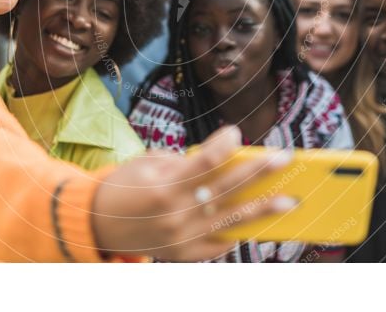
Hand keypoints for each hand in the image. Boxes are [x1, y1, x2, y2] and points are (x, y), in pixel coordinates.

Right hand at [91, 126, 295, 261]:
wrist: (95, 225)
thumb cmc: (123, 187)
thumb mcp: (146, 164)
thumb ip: (184, 162)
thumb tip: (223, 159)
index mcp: (163, 186)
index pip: (204, 162)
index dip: (224, 145)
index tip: (237, 132)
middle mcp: (175, 214)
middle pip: (226, 189)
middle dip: (258, 171)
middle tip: (285, 157)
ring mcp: (182, 238)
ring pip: (231, 220)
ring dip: (264, 208)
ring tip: (290, 199)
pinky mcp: (184, 255)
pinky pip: (219, 243)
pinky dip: (238, 231)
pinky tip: (261, 222)